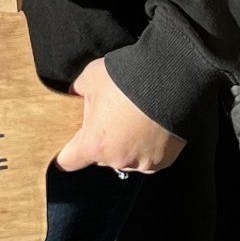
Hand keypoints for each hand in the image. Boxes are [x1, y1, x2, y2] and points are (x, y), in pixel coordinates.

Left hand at [53, 58, 185, 176]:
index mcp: (94, 144)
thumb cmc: (128, 79)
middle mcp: (117, 160)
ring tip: (135, 119)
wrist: (173, 80)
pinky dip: (149, 146)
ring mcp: (143, 163)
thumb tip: (74, 95)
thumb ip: (78, 91)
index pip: (68, 161)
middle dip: (102, 141)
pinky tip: (152, 125)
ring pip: (127, 158)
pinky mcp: (166, 160)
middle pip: (100, 157)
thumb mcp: (91, 77)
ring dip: (127, 144)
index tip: (68, 146)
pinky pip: (150, 157)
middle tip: (110, 118)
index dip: (66, 153)